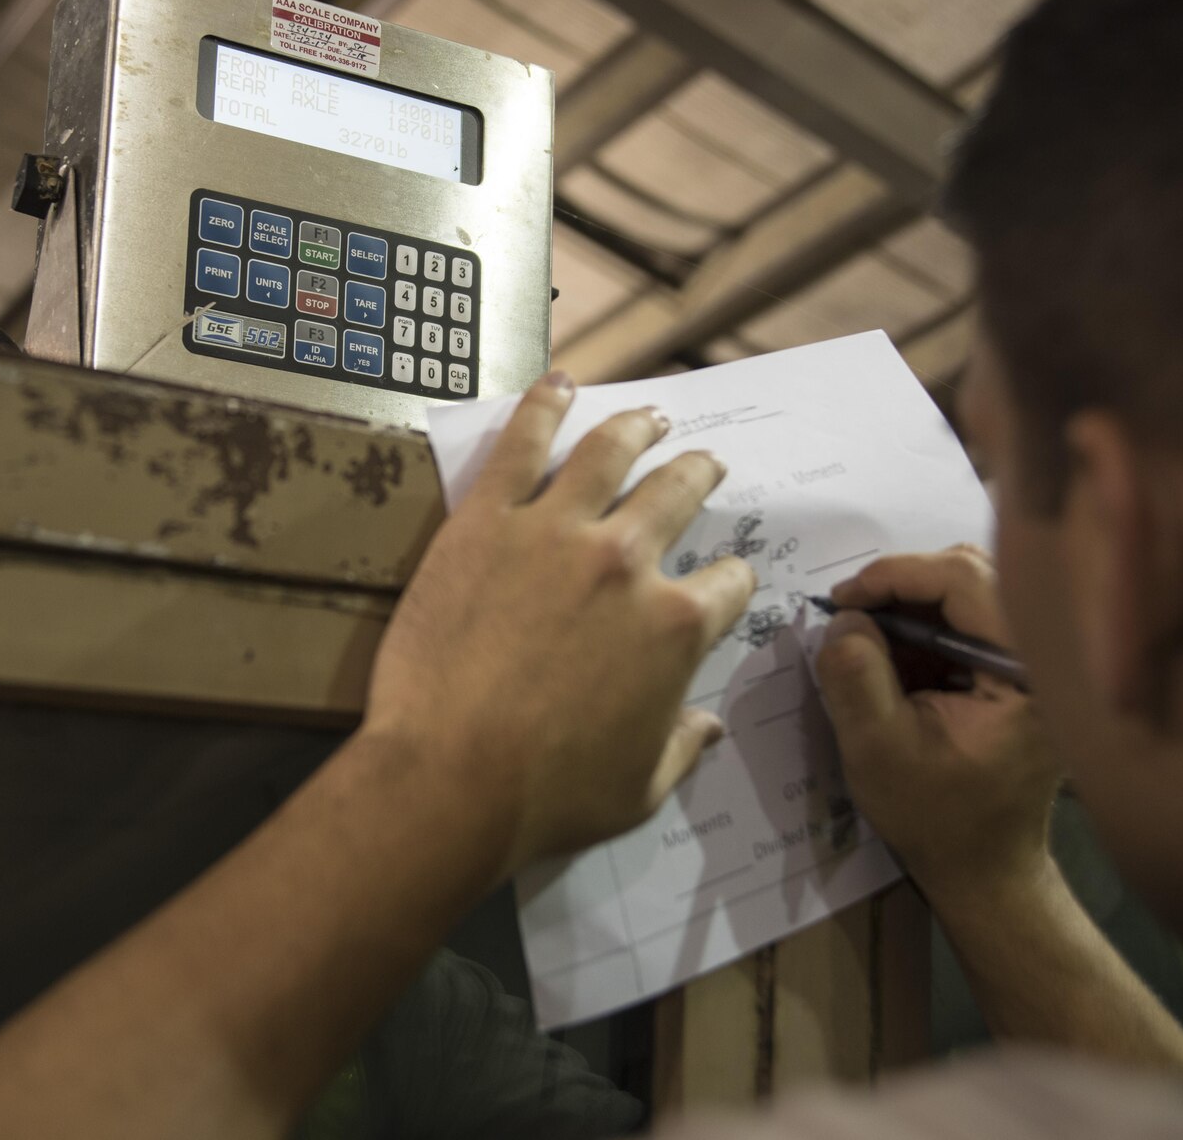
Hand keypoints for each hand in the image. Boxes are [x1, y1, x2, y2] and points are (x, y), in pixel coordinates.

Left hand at [362, 372, 757, 875]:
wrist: (451, 775)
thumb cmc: (548, 795)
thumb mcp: (640, 788)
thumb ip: (682, 746)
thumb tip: (707, 727)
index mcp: (676, 626)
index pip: (727, 584)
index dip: (731, 582)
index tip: (724, 580)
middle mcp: (627, 561)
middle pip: (677, 496)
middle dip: (697, 475)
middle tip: (703, 463)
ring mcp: (555, 530)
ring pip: (610, 453)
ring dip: (638, 426)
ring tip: (650, 414)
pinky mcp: (486, 519)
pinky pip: (523, 443)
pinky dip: (545, 405)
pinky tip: (559, 386)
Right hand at [815, 546, 1061, 903]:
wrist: (985, 867)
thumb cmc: (937, 817)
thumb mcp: (877, 748)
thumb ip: (855, 675)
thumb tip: (844, 615)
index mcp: (1028, 673)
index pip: (966, 580)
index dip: (896, 575)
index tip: (842, 598)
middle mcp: (1046, 655)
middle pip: (974, 572)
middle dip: (903, 584)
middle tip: (852, 613)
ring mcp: (1038, 659)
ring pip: (971, 589)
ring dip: (912, 605)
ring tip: (869, 640)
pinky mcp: (1021, 667)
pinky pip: (972, 617)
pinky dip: (926, 626)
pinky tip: (897, 659)